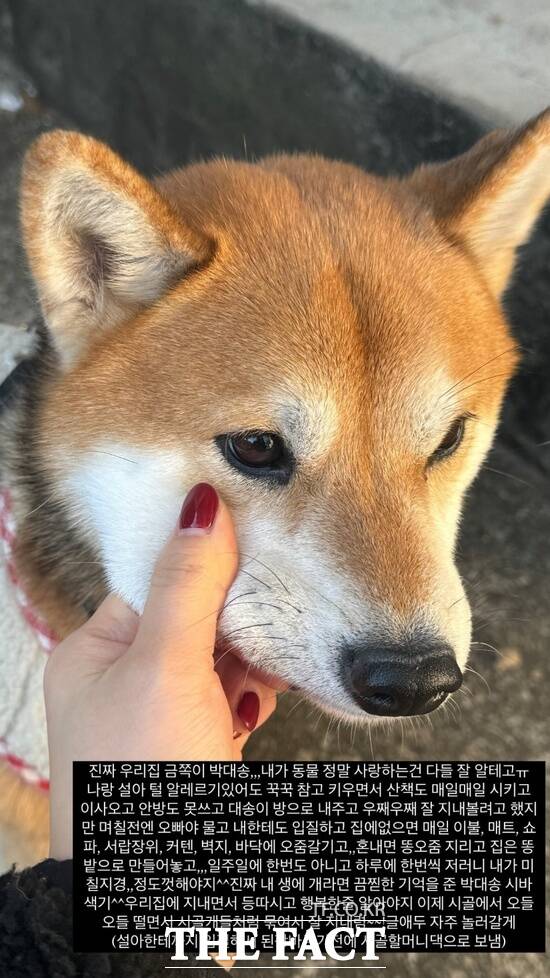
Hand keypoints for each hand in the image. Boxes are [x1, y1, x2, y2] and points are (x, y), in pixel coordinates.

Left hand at [44, 483, 279, 858]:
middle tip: (279, 610)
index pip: (155, 582)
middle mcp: (124, 683)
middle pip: (192, 620)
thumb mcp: (165, 669)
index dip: (203, 565)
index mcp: (95, 654)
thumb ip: (186, 588)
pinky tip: (262, 705)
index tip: (253, 542)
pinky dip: (251, 696)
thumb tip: (200, 505)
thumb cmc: (144, 777)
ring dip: (250, 660)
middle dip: (236, 619)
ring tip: (273, 667)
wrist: (162, 903)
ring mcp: (161, 718)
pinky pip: (228, 700)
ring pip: (217, 661)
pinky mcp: (194, 747)